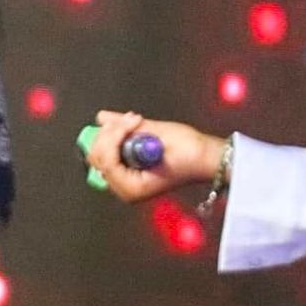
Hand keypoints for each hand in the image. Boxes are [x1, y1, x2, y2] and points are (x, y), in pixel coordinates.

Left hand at [83, 110, 226, 202]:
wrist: (207, 158)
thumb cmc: (189, 153)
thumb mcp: (158, 136)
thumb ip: (126, 127)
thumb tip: (101, 117)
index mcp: (132, 188)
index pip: (106, 161)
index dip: (115, 137)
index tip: (134, 120)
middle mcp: (124, 188)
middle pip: (98, 158)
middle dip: (111, 133)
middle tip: (132, 119)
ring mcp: (124, 180)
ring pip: (100, 153)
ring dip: (114, 132)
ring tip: (135, 120)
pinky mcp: (127, 170)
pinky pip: (110, 152)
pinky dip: (116, 136)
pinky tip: (131, 125)